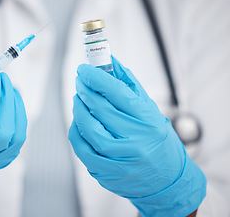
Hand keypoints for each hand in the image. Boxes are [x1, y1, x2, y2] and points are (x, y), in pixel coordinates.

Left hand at [68, 57, 205, 215]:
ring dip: (78, 109)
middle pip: (100, 108)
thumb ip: (129, 85)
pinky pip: (81, 148)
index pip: (117, 92)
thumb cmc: (157, 141)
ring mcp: (119, 159)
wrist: (166, 181)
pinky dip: (76, 131)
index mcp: (148, 121)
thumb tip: (109, 61)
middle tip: (80, 81)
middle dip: (85, 90)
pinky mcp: (106, 172)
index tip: (84, 69)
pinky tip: (78, 122)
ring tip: (79, 99)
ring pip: (88, 128)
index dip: (96, 77)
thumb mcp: (150, 111)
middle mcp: (135, 140)